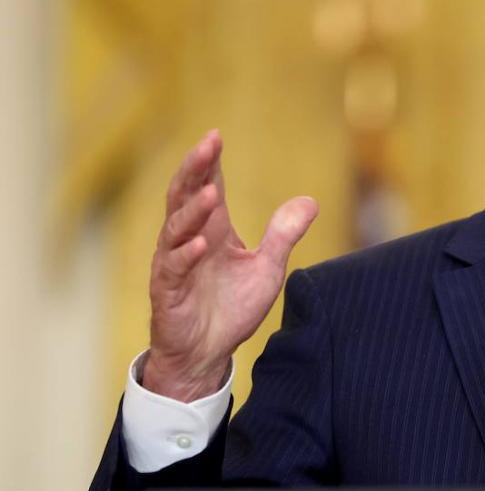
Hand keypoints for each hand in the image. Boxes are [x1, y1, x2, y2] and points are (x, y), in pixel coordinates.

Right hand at [144, 130, 317, 401]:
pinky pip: (172, 270)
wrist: (208, 354)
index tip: (216, 136)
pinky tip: (200, 246)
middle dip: (195, 169)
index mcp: (213, 231)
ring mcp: (174, 265)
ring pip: (175, 229)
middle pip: (185, 196)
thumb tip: (310, 201)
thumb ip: (284, 234)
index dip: (210, 163)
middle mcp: (190, 241)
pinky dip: (186, 256)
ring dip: (193, 210)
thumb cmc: (232, 308)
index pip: (208, 187)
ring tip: (211, 192)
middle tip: (207, 145)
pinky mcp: (167, 293)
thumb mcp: (267, 268)